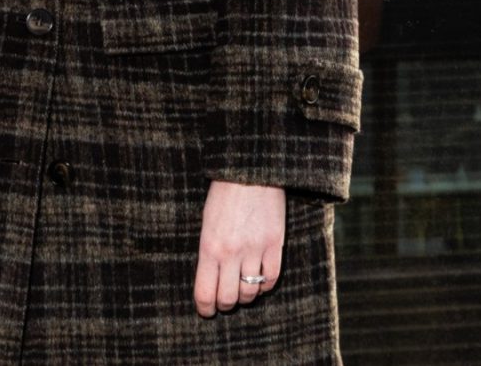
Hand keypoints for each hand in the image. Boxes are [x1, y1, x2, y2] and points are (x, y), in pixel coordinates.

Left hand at [194, 179, 283, 315]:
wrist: (250, 170)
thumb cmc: (223, 194)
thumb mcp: (206, 222)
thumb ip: (208, 252)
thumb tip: (211, 280)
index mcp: (209, 247)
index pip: (205, 293)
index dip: (205, 308)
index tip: (207, 311)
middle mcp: (231, 253)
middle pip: (229, 298)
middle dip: (225, 304)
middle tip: (225, 301)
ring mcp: (255, 249)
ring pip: (251, 291)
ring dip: (246, 295)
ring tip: (243, 288)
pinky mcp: (275, 244)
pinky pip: (272, 278)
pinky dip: (265, 285)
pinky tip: (261, 279)